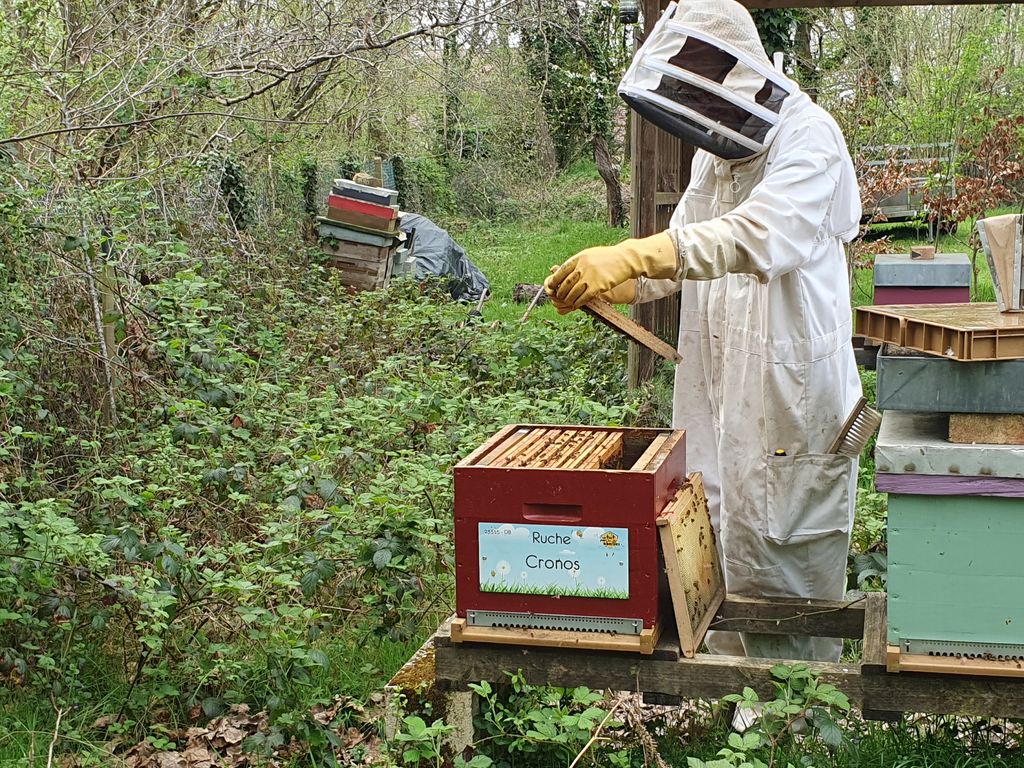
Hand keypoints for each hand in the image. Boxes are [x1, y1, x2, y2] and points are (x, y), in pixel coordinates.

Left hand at [543, 232, 676, 310]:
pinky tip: (576, 305)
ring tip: (567, 302)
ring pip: (573, 292)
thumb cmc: (608, 258)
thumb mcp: (591, 255)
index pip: (561, 271)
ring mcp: (590, 276)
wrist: (626, 259)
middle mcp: (583, 266)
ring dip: (568, 299)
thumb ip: (579, 263)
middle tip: (558, 297)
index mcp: (580, 258)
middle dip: (560, 292)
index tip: (550, 286)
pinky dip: (578, 303)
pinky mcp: (598, 285)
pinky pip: (584, 297)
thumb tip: (563, 270)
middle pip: (566, 283)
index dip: (554, 280)